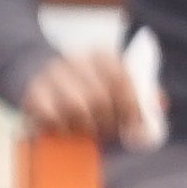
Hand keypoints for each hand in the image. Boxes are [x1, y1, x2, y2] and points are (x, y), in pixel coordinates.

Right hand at [14, 48, 147, 144]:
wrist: (39, 74)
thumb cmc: (87, 87)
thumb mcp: (112, 84)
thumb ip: (137, 99)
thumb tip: (152, 123)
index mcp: (102, 55)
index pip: (122, 80)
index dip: (131, 108)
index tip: (134, 128)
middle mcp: (77, 60)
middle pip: (99, 97)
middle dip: (107, 122)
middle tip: (110, 132)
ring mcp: (53, 75)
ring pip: (76, 107)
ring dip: (86, 126)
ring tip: (90, 131)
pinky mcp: (34, 92)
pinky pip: (52, 116)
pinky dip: (63, 127)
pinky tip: (68, 128)